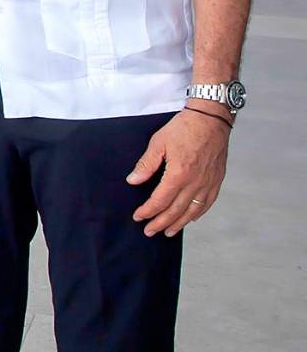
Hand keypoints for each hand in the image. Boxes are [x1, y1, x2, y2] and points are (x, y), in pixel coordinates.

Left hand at [129, 108, 229, 235]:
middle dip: (161, 223)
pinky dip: (198, 214)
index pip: (160, 200)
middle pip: (176, 210)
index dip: (148, 211)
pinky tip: (190, 219)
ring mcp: (208, 183)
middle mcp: (195, 182)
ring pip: (192, 211)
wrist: (211, 119)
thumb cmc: (184, 128)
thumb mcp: (159, 143)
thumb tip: (133, 181)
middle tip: (149, 231)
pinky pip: (207, 203)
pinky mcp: (217, 180)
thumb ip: (146, 164)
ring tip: (168, 232)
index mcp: (179, 174)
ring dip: (179, 223)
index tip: (138, 217)